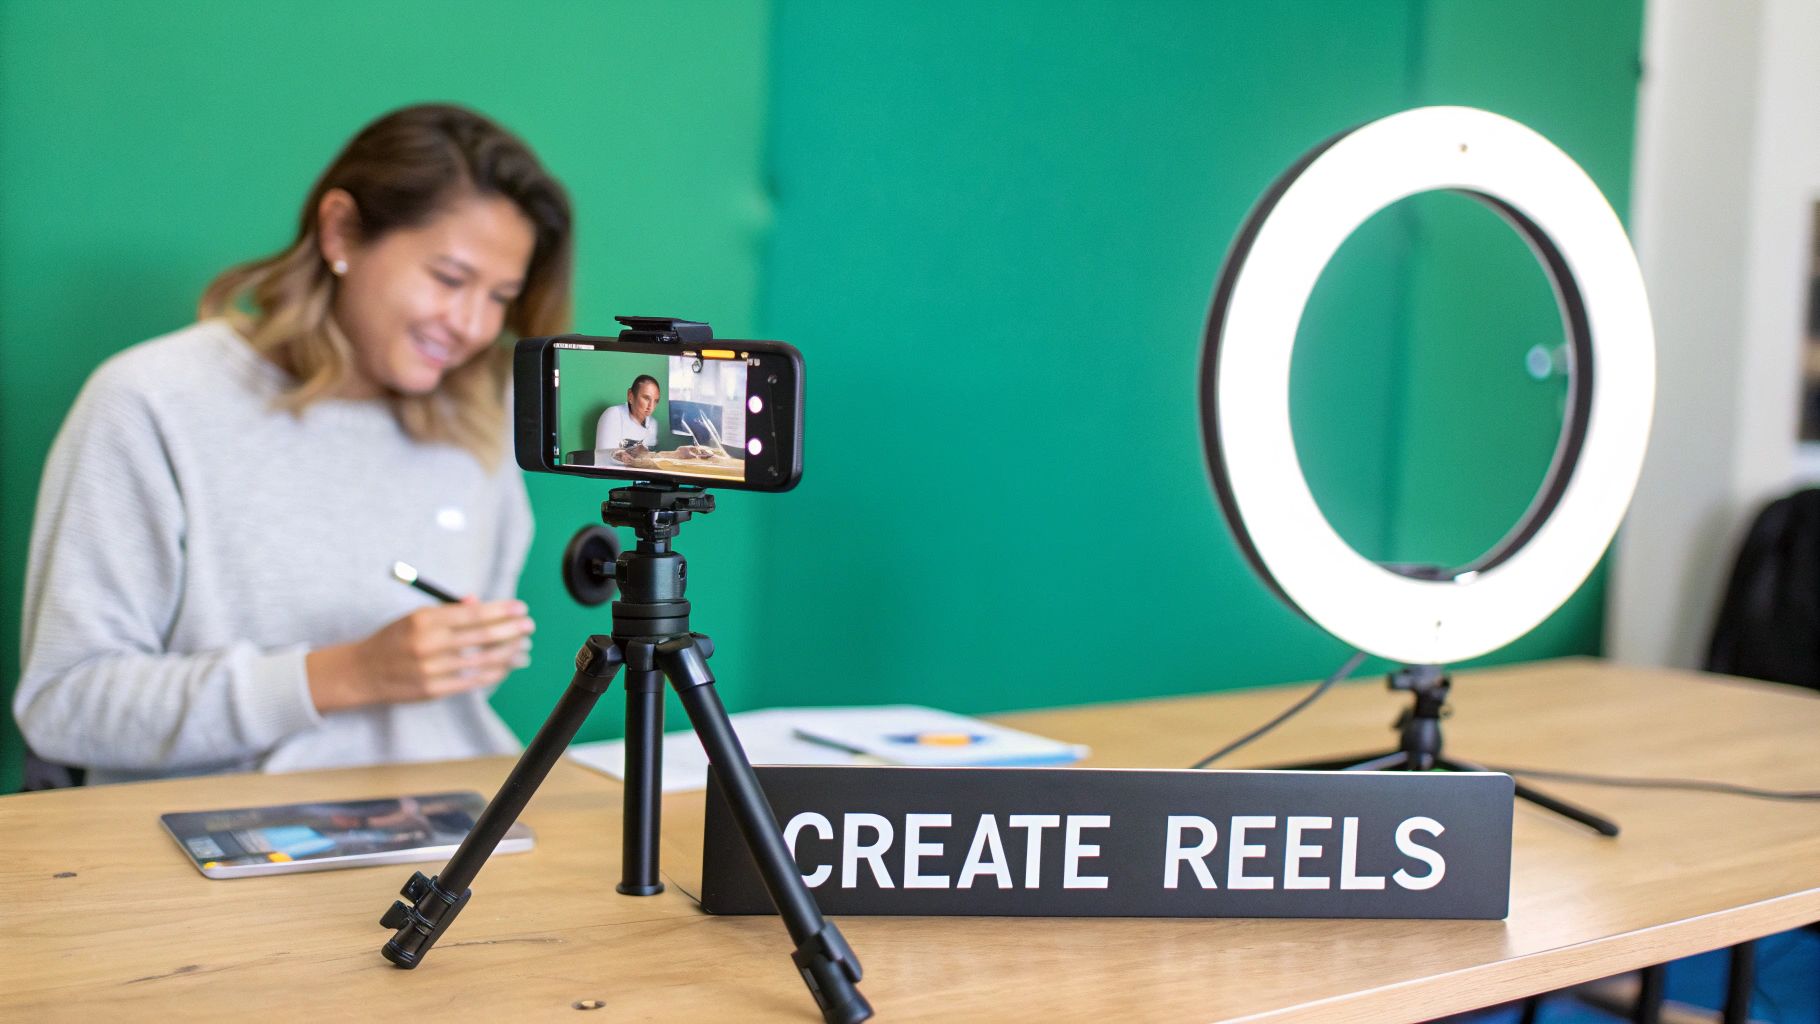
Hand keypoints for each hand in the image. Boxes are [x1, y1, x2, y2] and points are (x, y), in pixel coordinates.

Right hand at [306, 597, 533, 713]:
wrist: (362, 672)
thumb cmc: (393, 639)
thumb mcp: (414, 617)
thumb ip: (448, 611)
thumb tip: (479, 602)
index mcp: (424, 620)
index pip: (472, 614)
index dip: (501, 610)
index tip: (521, 607)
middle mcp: (429, 644)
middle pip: (481, 636)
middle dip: (511, 630)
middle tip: (529, 626)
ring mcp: (432, 670)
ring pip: (482, 661)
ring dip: (508, 654)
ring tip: (524, 648)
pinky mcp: (434, 690)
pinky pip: (473, 681)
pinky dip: (494, 673)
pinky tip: (506, 666)